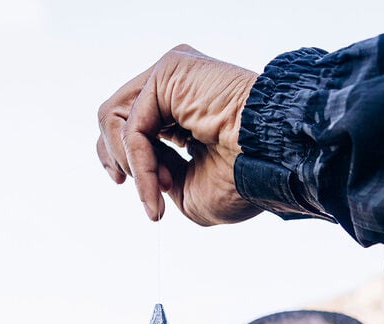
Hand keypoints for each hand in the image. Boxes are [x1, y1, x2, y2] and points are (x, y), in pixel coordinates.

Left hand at [97, 45, 260, 225]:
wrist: (270, 163)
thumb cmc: (242, 182)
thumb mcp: (187, 191)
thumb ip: (156, 176)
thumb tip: (137, 170)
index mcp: (181, 110)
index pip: (129, 126)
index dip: (121, 160)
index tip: (131, 188)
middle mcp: (174, 88)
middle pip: (113, 118)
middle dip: (118, 160)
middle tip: (149, 192)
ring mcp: (171, 76)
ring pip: (115, 119)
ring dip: (131, 164)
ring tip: (161, 187)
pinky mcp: (170, 71)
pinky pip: (133, 124)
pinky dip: (140, 161)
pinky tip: (162, 182)